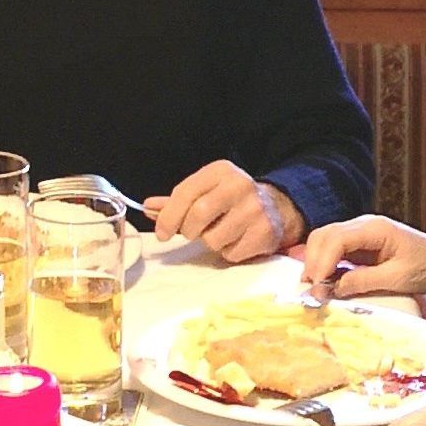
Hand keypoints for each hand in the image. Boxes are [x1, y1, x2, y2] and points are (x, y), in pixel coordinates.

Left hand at [146, 161, 304, 261]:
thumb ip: (176, 200)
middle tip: (191, 233)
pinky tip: (237, 239)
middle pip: (197, 215)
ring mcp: (254, 210)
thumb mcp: (206, 191)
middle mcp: (239, 186)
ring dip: (210, 242)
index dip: (168, 216)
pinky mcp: (263, 233)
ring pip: (212, 239)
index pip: (185, 192)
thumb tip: (147, 207)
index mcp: (220, 171)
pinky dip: (228, 252)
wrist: (278, 208)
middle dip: (188, 230)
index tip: (162, 233)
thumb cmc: (232, 200)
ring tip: (221, 232)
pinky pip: (230, 253)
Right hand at [300, 215, 425, 299]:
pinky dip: (325, 265)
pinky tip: (325, 282)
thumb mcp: (397, 279)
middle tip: (311, 290)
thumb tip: (330, 289)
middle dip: (313, 262)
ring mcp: (361, 233)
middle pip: (324, 236)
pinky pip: (335, 250)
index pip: (336, 239)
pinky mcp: (361, 245)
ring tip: (315, 288)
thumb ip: (362, 281)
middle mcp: (364, 225)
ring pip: (325, 241)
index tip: (317, 286)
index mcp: (375, 228)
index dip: (322, 263)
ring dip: (316, 263)